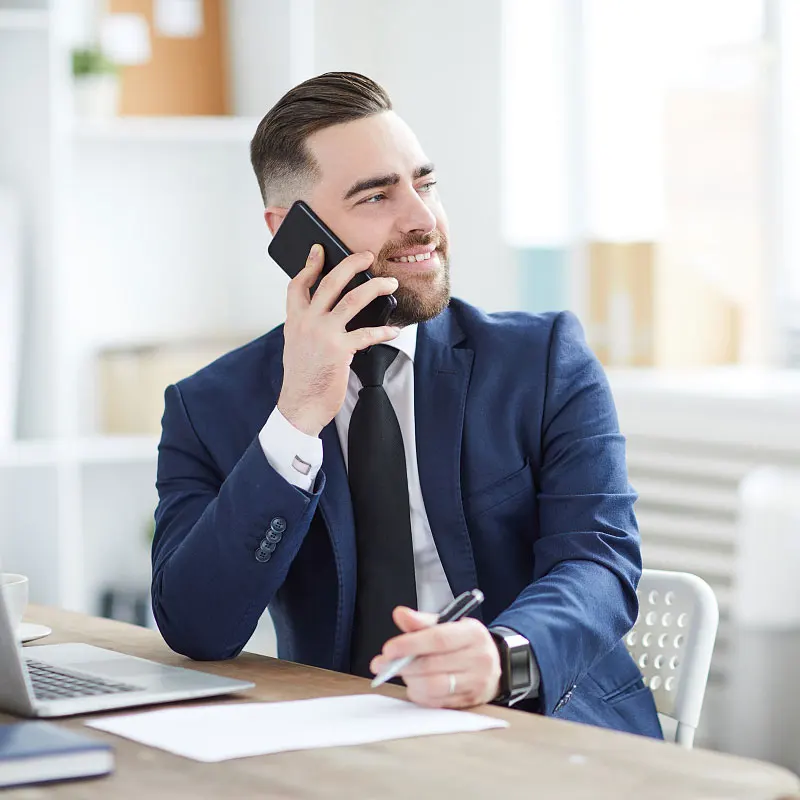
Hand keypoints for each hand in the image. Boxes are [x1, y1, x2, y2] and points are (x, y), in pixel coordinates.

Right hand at [278, 244, 399, 436]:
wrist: (300, 405)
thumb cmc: (302, 377)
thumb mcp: (296, 345)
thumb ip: (307, 325)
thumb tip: (327, 311)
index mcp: (295, 320)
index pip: (298, 284)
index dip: (309, 265)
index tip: (319, 250)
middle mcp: (307, 322)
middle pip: (330, 282)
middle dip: (351, 263)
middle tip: (367, 255)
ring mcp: (324, 334)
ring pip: (353, 299)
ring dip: (375, 288)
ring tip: (389, 283)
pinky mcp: (340, 350)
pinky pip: (367, 333)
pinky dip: (384, 331)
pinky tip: (393, 331)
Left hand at [370, 607, 501, 708]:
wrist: (493, 663)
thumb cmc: (465, 642)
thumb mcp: (449, 624)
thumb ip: (422, 621)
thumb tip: (400, 614)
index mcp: (473, 633)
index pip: (438, 639)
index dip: (410, 644)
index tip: (388, 649)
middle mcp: (478, 658)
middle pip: (433, 665)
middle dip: (402, 665)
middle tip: (381, 664)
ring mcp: (476, 682)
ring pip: (434, 686)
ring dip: (409, 681)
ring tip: (400, 673)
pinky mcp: (470, 701)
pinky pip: (437, 702)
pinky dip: (420, 694)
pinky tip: (414, 685)